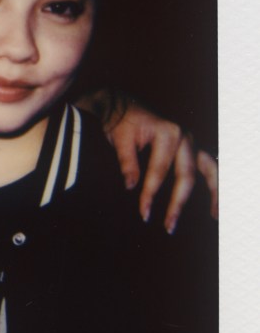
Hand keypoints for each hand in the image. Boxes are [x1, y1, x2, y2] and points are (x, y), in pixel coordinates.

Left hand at [104, 102, 217, 231]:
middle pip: (186, 175)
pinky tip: (213, 205)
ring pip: (209, 170)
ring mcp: (191, 142)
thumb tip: (131, 186)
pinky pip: (209, 167)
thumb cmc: (120, 122)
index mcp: (167, 132)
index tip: (143, 213)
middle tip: (169, 226)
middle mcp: (184, 136)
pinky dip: (214, 184)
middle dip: (178, 203)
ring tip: (213, 216)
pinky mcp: (191, 147)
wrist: (123, 106)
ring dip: (213, 193)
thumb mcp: (120, 139)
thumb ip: (127, 162)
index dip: (150, 194)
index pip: (159, 170)